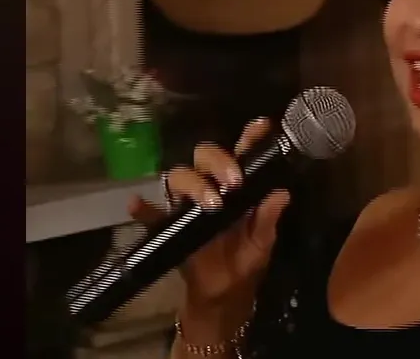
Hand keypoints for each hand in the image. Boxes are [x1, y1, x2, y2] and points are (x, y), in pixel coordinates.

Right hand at [129, 118, 290, 307]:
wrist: (225, 292)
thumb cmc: (246, 258)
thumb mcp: (262, 241)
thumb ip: (268, 218)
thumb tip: (281, 194)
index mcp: (238, 185)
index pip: (242, 153)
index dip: (250, 136)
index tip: (261, 126)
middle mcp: (210, 186)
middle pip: (205, 156)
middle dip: (219, 161)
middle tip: (234, 181)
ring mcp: (186, 204)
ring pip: (180, 176)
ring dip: (194, 184)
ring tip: (212, 203)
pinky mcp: (168, 226)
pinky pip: (151, 213)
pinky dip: (144, 208)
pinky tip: (138, 204)